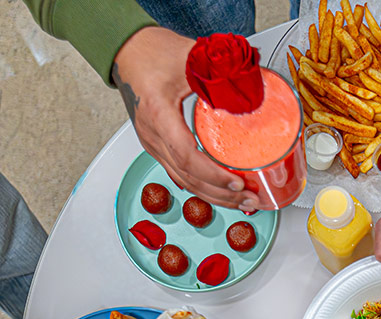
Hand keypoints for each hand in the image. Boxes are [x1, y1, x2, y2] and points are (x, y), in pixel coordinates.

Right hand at [112, 27, 258, 210]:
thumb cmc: (149, 51)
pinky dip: (203, 187)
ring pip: (185, 181)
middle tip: (250, 200)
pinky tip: (221, 193)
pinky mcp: (158, 146)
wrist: (126, 50)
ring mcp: (153, 144)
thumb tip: (251, 88)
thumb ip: (218, 74)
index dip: (214, 175)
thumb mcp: (188, 58)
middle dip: (222, 194)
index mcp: (159, 116)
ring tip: (242, 202)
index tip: (237, 183)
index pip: (188, 158)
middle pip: (189, 178)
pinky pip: (181, 174)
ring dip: (215, 196)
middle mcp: (153, 136)